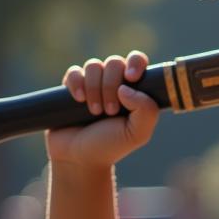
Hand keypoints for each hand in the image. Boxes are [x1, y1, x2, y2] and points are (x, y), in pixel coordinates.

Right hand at [46, 50, 158, 166]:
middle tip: (110, 111)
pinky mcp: (72, 86)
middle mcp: (114, 82)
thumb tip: (126, 87)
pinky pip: (74, 72)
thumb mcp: (137, 134)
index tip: (132, 78)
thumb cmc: (111, 145)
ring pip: (94, 65)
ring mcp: (92, 83)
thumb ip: (147, 111)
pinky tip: (79, 100)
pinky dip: (77, 83)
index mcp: (134, 89)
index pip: (138, 61)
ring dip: (95, 88)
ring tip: (95, 112)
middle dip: (111, 85)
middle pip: (115, 63)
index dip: (135, 63)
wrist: (79, 158)